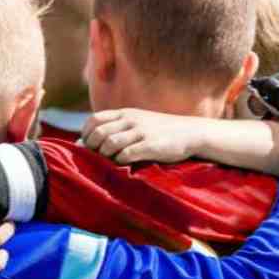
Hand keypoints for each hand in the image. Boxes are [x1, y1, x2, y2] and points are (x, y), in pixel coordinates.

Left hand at [81, 109, 200, 164]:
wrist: (191, 132)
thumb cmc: (161, 131)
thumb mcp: (138, 121)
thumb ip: (117, 128)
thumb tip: (89, 142)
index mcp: (125, 113)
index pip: (94, 120)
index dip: (86, 134)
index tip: (88, 147)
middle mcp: (130, 120)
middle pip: (98, 133)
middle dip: (93, 148)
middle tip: (97, 158)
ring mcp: (141, 132)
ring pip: (110, 144)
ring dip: (106, 156)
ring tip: (111, 161)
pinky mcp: (150, 145)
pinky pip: (126, 155)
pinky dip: (120, 162)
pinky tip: (125, 164)